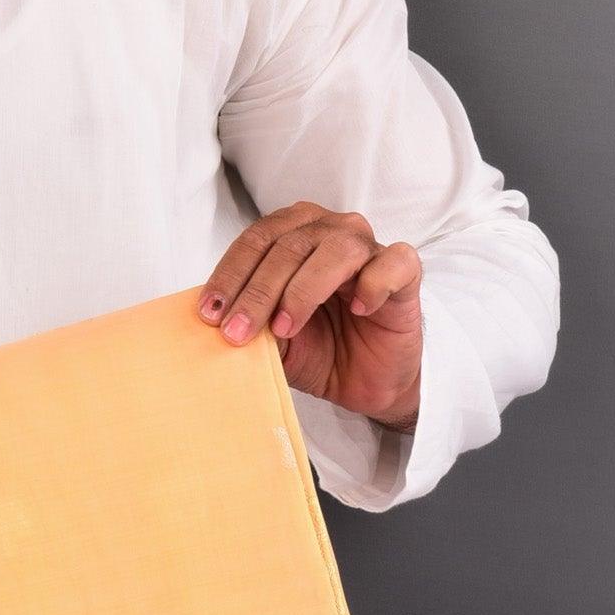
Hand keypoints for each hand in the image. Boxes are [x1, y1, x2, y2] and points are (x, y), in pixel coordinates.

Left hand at [198, 204, 423, 428]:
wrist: (363, 381)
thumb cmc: (318, 349)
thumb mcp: (272, 340)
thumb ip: (251, 323)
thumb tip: (220, 320)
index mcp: (295, 236)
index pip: (258, 240)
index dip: (231, 274)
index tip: (210, 313)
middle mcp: (331, 232)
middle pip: (290, 245)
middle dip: (258, 291)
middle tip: (237, 332)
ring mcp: (370, 250)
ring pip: (337, 248)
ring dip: (303, 290)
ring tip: (286, 328)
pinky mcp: (404, 273)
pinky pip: (393, 263)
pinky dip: (373, 284)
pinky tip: (358, 309)